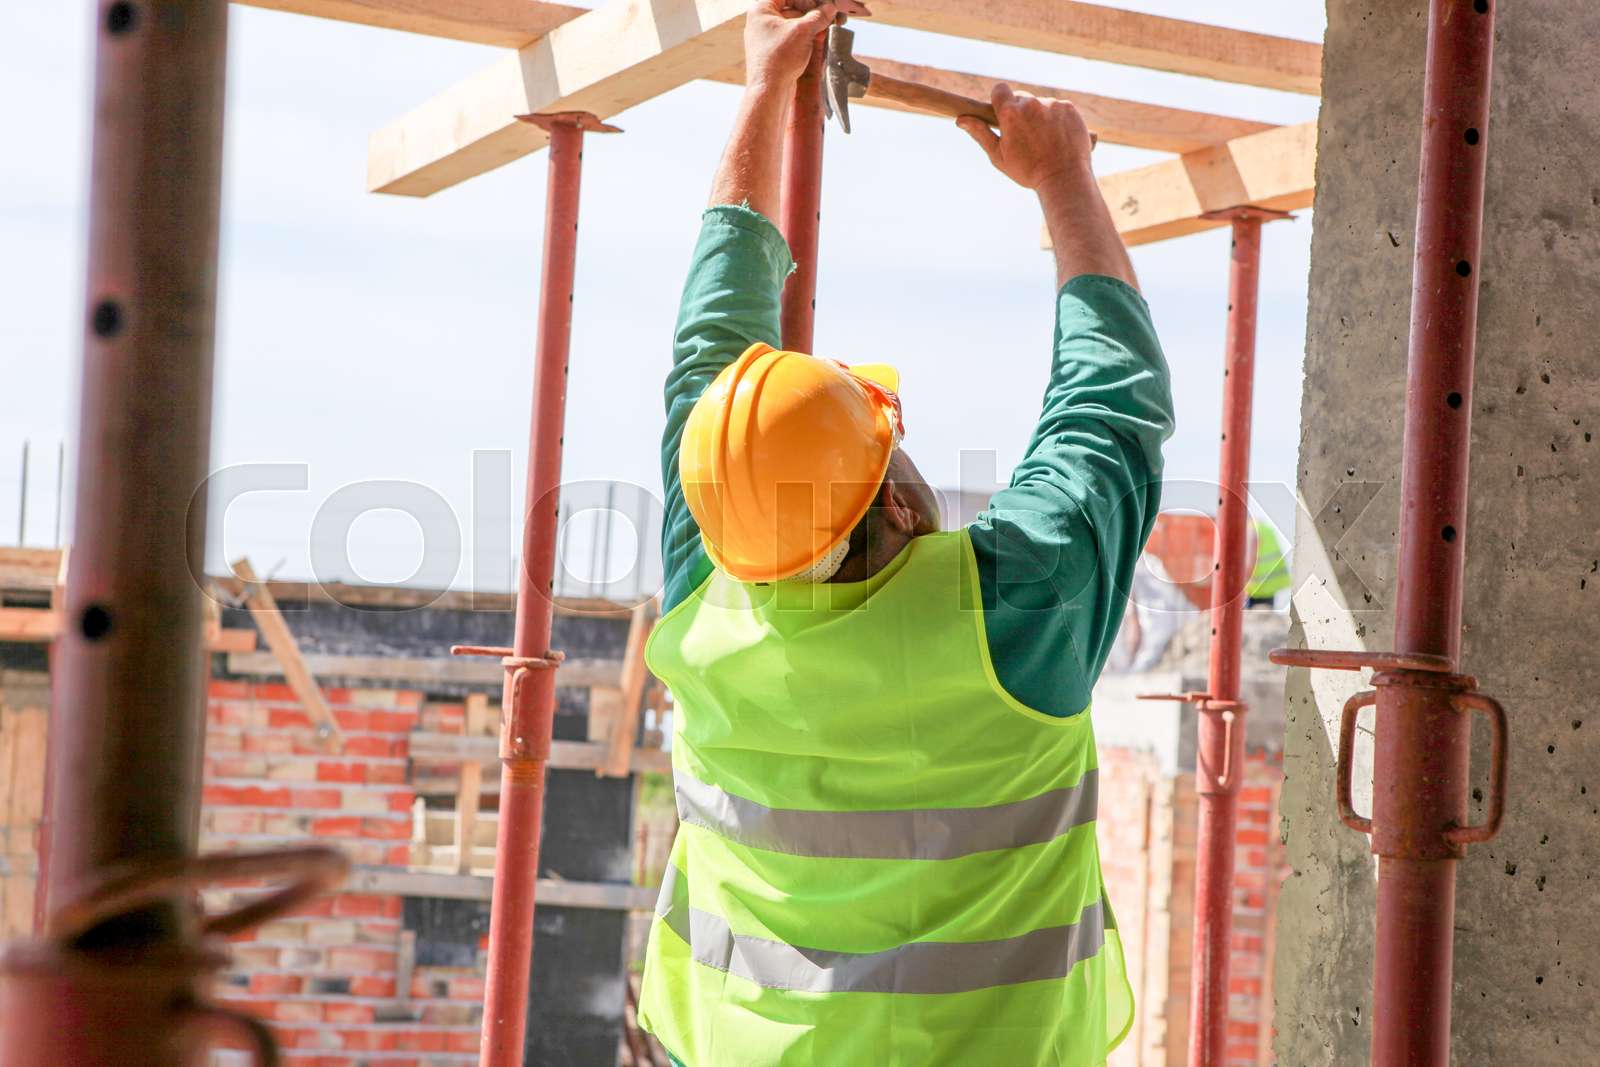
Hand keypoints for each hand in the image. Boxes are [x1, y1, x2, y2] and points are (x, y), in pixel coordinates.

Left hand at [743, 0, 869, 92]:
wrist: (770, 91)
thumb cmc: (779, 59)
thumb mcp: (803, 31)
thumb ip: (819, 16)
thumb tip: (831, 8)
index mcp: (761, 10)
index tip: (822, 5)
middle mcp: (761, 22)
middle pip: (791, 7)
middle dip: (812, 11)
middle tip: (829, 14)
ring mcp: (766, 38)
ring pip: (792, 23)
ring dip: (811, 23)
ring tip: (828, 25)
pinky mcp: (773, 52)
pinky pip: (791, 37)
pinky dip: (805, 36)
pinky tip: (819, 37)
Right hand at [957, 84, 1093, 192]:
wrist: (1063, 178)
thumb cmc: (1027, 170)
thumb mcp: (998, 155)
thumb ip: (980, 133)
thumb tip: (961, 119)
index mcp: (1010, 113)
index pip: (999, 89)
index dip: (1000, 100)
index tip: (1002, 113)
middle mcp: (1031, 103)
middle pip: (1021, 98)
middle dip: (1020, 112)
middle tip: (1025, 135)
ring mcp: (1052, 104)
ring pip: (1041, 104)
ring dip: (1040, 116)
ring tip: (1045, 141)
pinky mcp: (1069, 108)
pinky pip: (1058, 108)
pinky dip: (1057, 119)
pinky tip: (1058, 137)